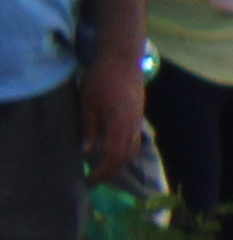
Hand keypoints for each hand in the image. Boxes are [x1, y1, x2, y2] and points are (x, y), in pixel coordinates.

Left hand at [80, 60, 140, 179]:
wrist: (122, 59)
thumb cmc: (101, 78)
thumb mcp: (88, 102)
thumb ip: (90, 128)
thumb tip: (87, 151)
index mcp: (119, 123)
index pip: (114, 156)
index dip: (103, 171)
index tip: (89, 179)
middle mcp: (132, 126)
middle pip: (125, 157)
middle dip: (110, 171)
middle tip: (94, 179)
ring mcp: (137, 121)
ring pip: (132, 150)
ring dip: (118, 162)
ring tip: (103, 168)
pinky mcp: (137, 116)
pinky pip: (134, 140)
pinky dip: (124, 151)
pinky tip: (112, 152)